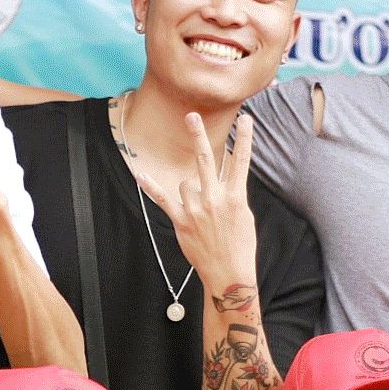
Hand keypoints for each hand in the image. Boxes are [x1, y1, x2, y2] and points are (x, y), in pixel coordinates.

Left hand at [135, 112, 259, 294]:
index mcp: (236, 197)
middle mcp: (215, 199)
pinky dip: (152, 187)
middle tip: (191, 116)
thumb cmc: (239, 246)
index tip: (246, 119)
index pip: (241, 162)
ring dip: (190, 193)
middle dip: (198, 136)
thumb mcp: (244, 216)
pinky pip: (163, 199)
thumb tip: (224, 180)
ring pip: (186, 184)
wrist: (228, 273)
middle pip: (205, 160)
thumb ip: (233, 195)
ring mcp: (196, 209)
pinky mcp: (181, 220)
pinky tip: (142, 175)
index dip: (245, 139)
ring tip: (200, 214)